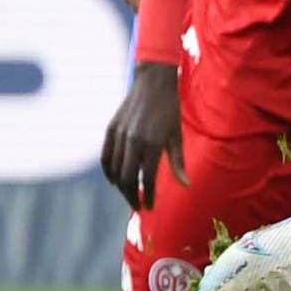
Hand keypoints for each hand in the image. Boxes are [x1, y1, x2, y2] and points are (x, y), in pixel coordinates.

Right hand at [104, 61, 182, 207]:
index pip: (147, 180)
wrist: (153, 83)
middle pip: (127, 180)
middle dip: (131, 196)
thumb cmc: (169, 110)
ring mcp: (119, 135)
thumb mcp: (177, 136)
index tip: (149, 207)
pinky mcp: (111, 129)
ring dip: (121, 186)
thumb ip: (178, 162)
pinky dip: (109, 171)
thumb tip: (185, 185)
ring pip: (115, 171)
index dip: (148, 196)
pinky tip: (115, 180)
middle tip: (137, 205)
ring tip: (129, 194)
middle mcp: (133, 142)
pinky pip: (106, 157)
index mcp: (151, 145)